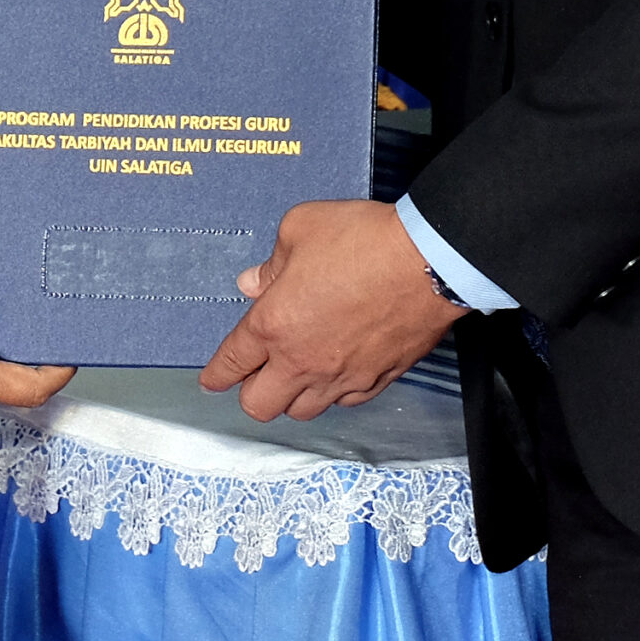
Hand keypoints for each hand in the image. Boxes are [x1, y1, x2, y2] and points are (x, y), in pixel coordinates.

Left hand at [199, 199, 461, 420]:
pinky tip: (336, 372)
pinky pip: (345, 403)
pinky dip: (334, 393)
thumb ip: (272, 262)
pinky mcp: (376, 380)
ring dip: (292, 396)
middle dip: (250, 393)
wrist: (428, 261)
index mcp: (274, 324)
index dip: (216, 375)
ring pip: (303, 411)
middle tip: (256, 373)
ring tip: (297, 373)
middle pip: (259, 405)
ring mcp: (341, 376)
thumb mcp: (300, 229)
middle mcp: (302, 360)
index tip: (211, 380)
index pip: (232, 362)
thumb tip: (255, 282)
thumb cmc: (363, 240)